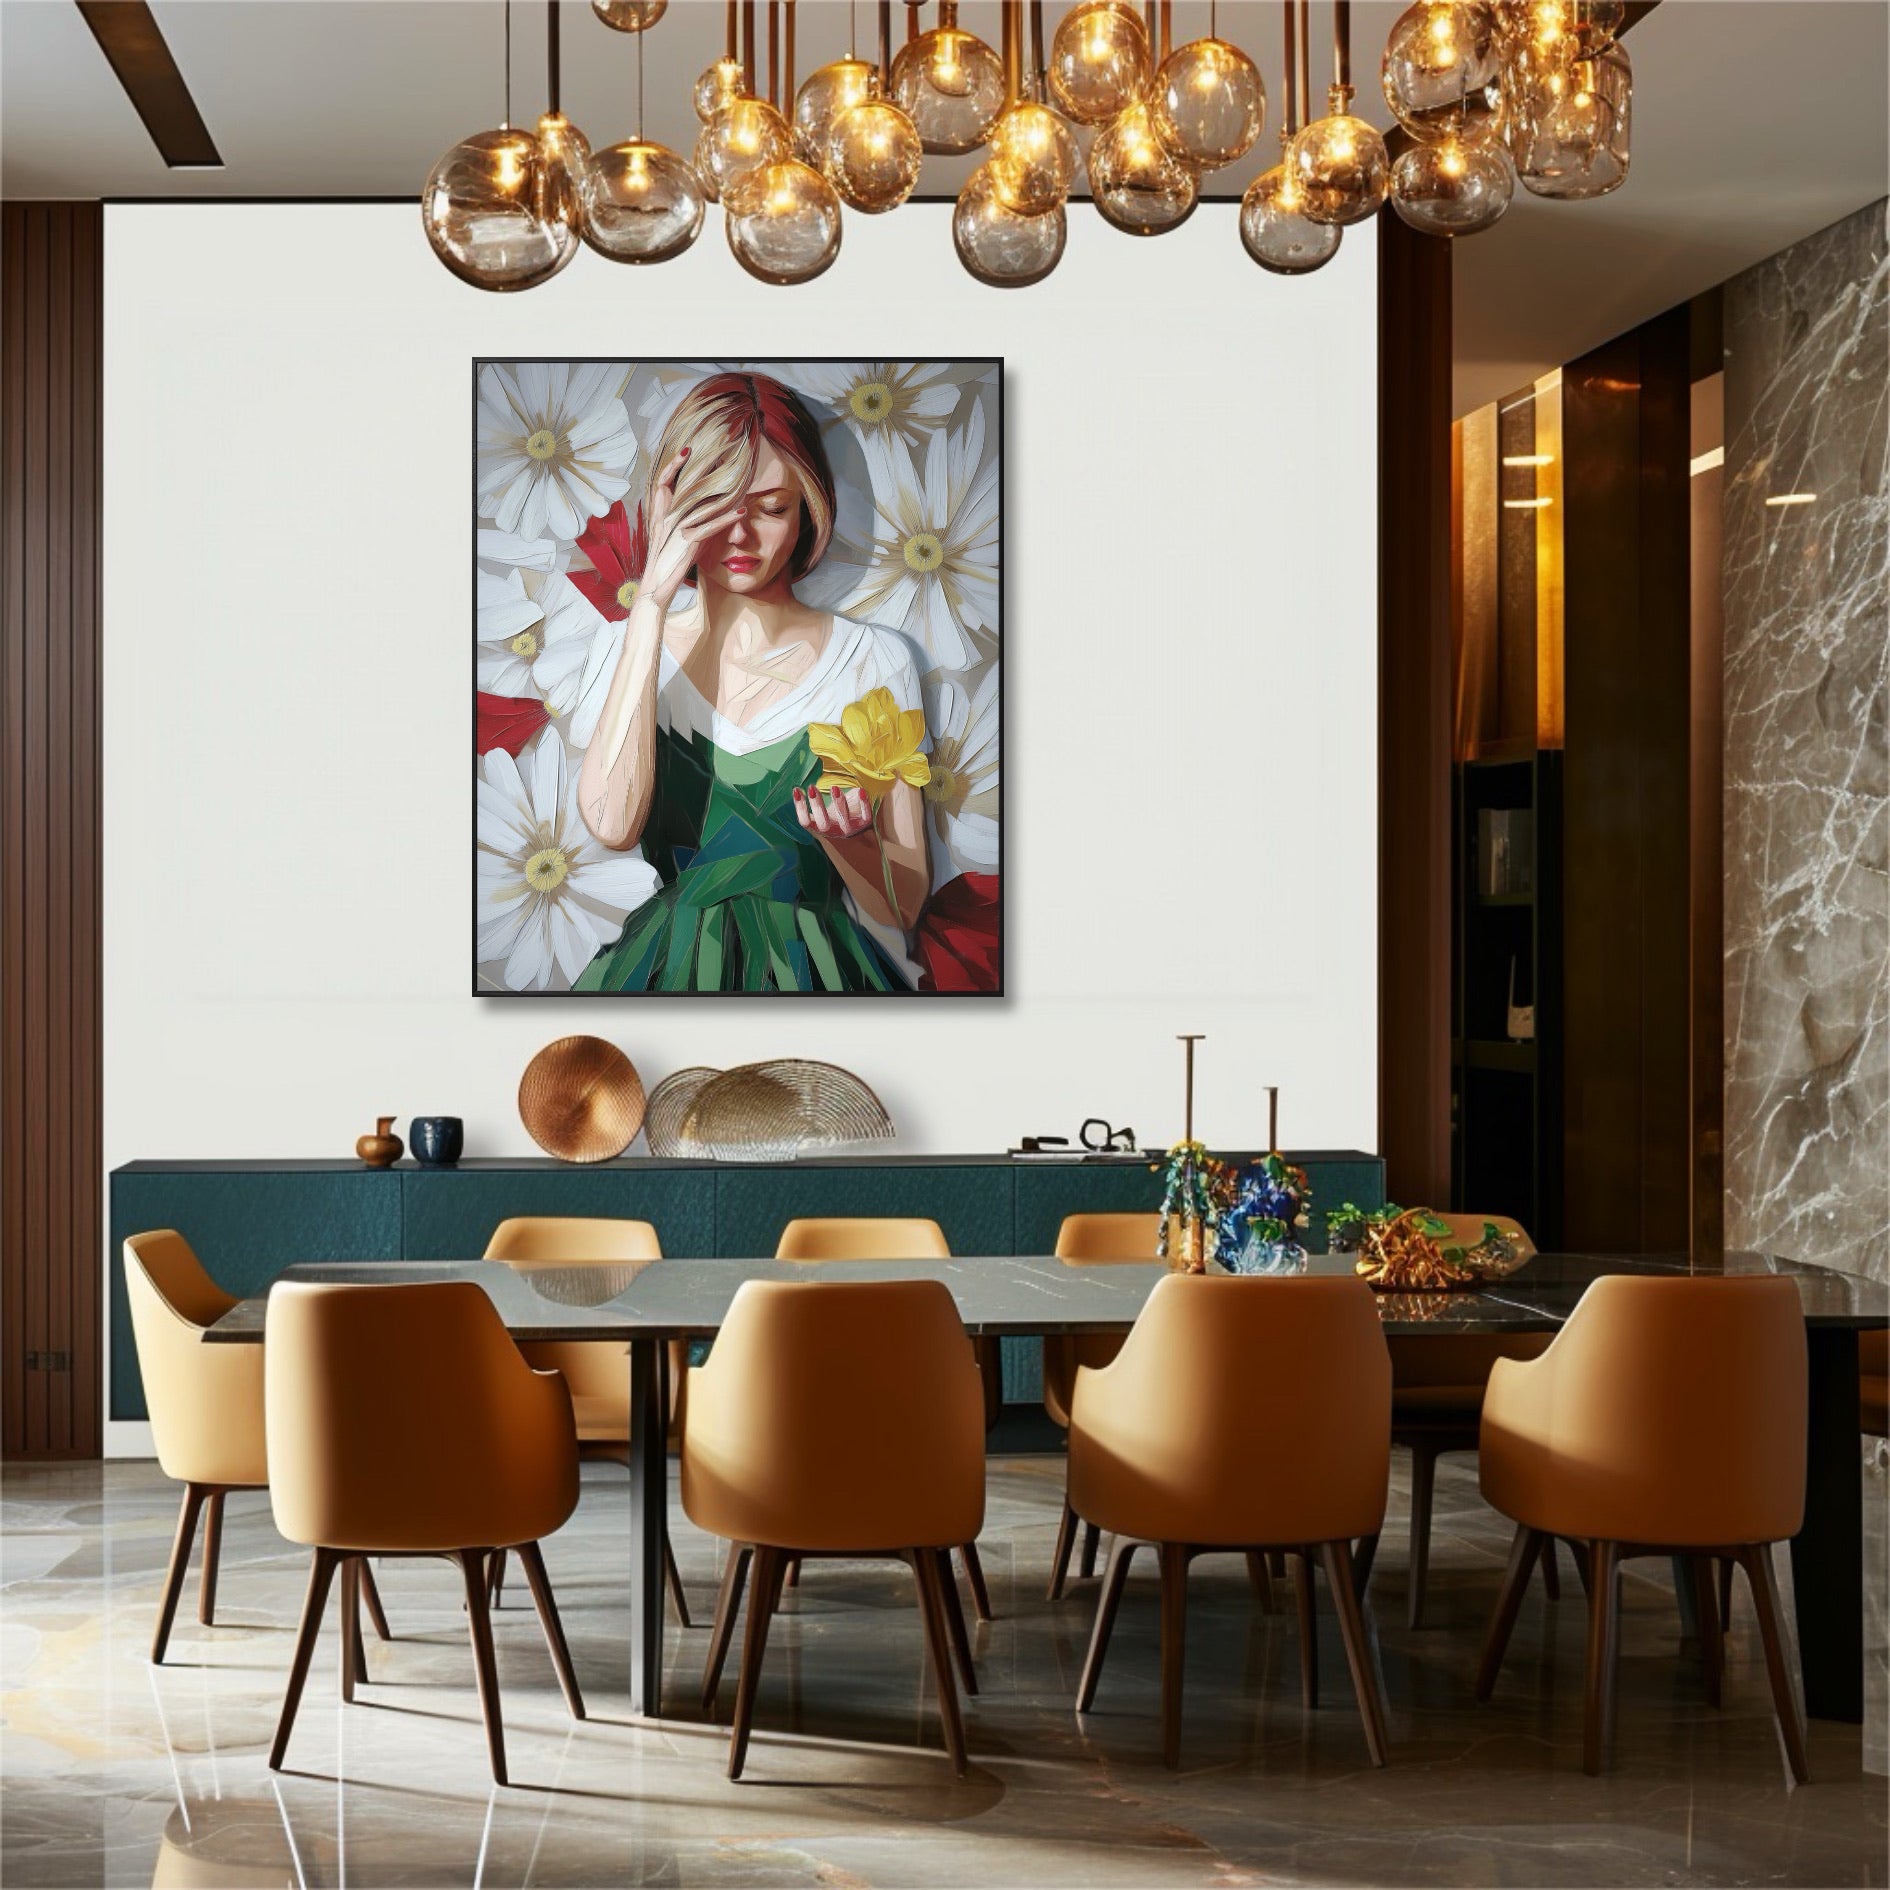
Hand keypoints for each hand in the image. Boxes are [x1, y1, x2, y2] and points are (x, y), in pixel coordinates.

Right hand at [639, 446, 746, 612]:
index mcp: (660, 512)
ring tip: (738, 479)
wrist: (657, 586)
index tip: (687, 450)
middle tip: (719, 454)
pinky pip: (711, 526)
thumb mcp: (674, 536)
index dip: (673, 464)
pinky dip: (728, 519)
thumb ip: (685, 519)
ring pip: (702, 504)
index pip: (663, 480)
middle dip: (701, 469)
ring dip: (722, 492)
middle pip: (686, 486)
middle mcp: (666, 517)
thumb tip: (703, 507)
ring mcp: (676, 528)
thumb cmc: (667, 561)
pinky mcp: (688, 542)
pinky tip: (742, 513)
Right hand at [793, 784, 874, 840]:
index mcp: (820, 828)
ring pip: (844, 820)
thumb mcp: (822, 810)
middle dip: (818, 806)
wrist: (857, 822)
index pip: (806, 822)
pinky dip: (864, 804)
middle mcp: (834, 831)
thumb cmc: (835, 812)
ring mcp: (850, 829)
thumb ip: (813, 800)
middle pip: (824, 824)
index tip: (797, 789)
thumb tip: (796, 787)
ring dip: (839, 804)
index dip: (800, 808)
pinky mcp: (864, 823)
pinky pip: (866, 816)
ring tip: (834, 787)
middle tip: (812, 787)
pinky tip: (860, 790)